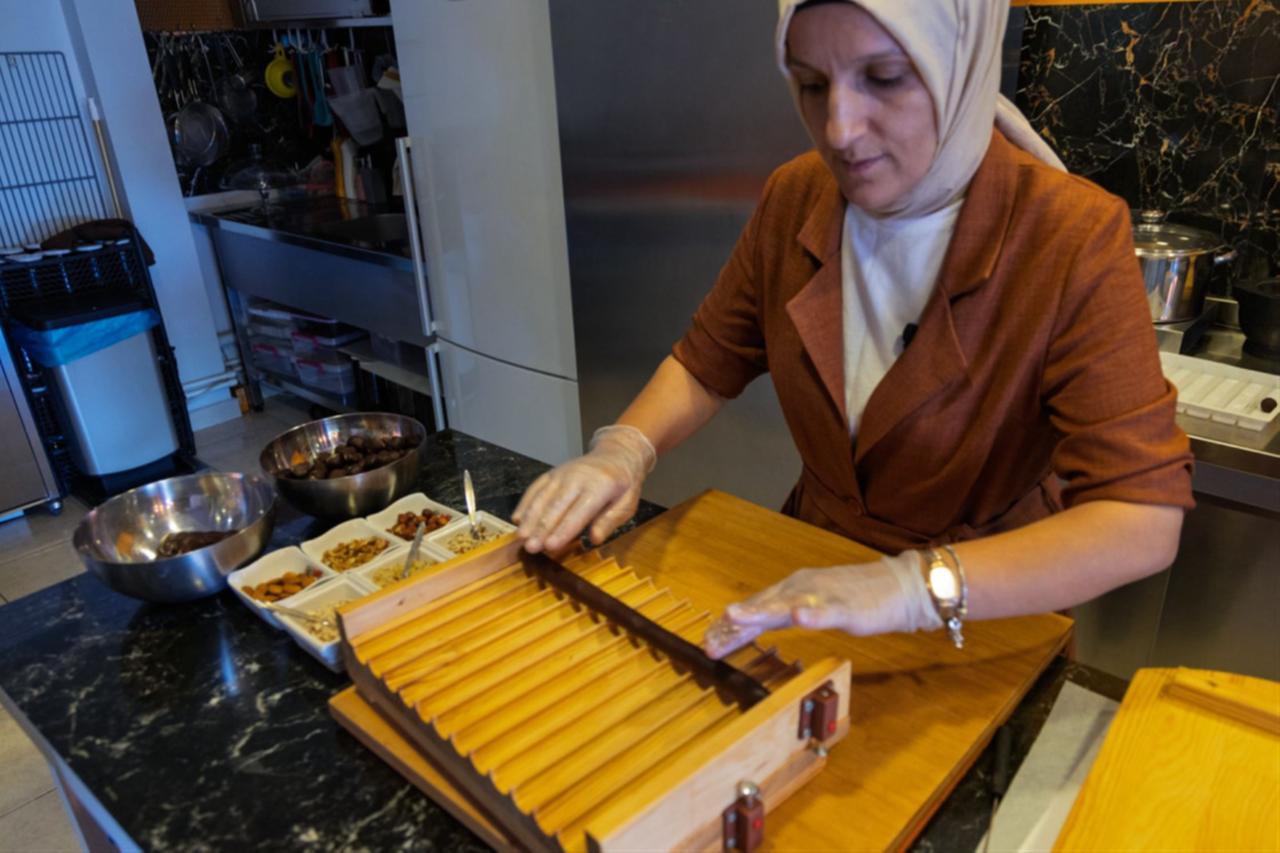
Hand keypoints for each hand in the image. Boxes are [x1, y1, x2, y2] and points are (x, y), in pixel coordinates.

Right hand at [513, 425, 655, 553]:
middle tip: (530, 547)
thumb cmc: (623, 485)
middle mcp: (577, 478)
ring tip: (520, 537)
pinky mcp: (552, 473)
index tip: (550, 546)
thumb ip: (610, 521)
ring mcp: (562, 473)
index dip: (563, 530)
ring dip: (530, 518)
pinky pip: (536, 487)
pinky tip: (517, 519)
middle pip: (556, 506)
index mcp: (600, 486)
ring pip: (542, 497)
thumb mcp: (627, 504)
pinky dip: (525, 503)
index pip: (578, 512)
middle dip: (541, 528)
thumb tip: (594, 539)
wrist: (616, 454)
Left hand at [702, 551, 940, 657]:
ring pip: (786, 604)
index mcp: (792, 590)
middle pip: (761, 607)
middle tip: (709, 641)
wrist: (899, 586)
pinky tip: (800, 617)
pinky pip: (827, 610)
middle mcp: (801, 588)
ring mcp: (823, 595)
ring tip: (735, 616)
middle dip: (734, 625)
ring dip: (760, 610)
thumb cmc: (856, 597)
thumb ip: (786, 611)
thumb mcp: (812, 604)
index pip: (754, 607)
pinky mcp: (847, 606)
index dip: (730, 626)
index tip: (707, 642)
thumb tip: (756, 622)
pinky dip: (812, 614)